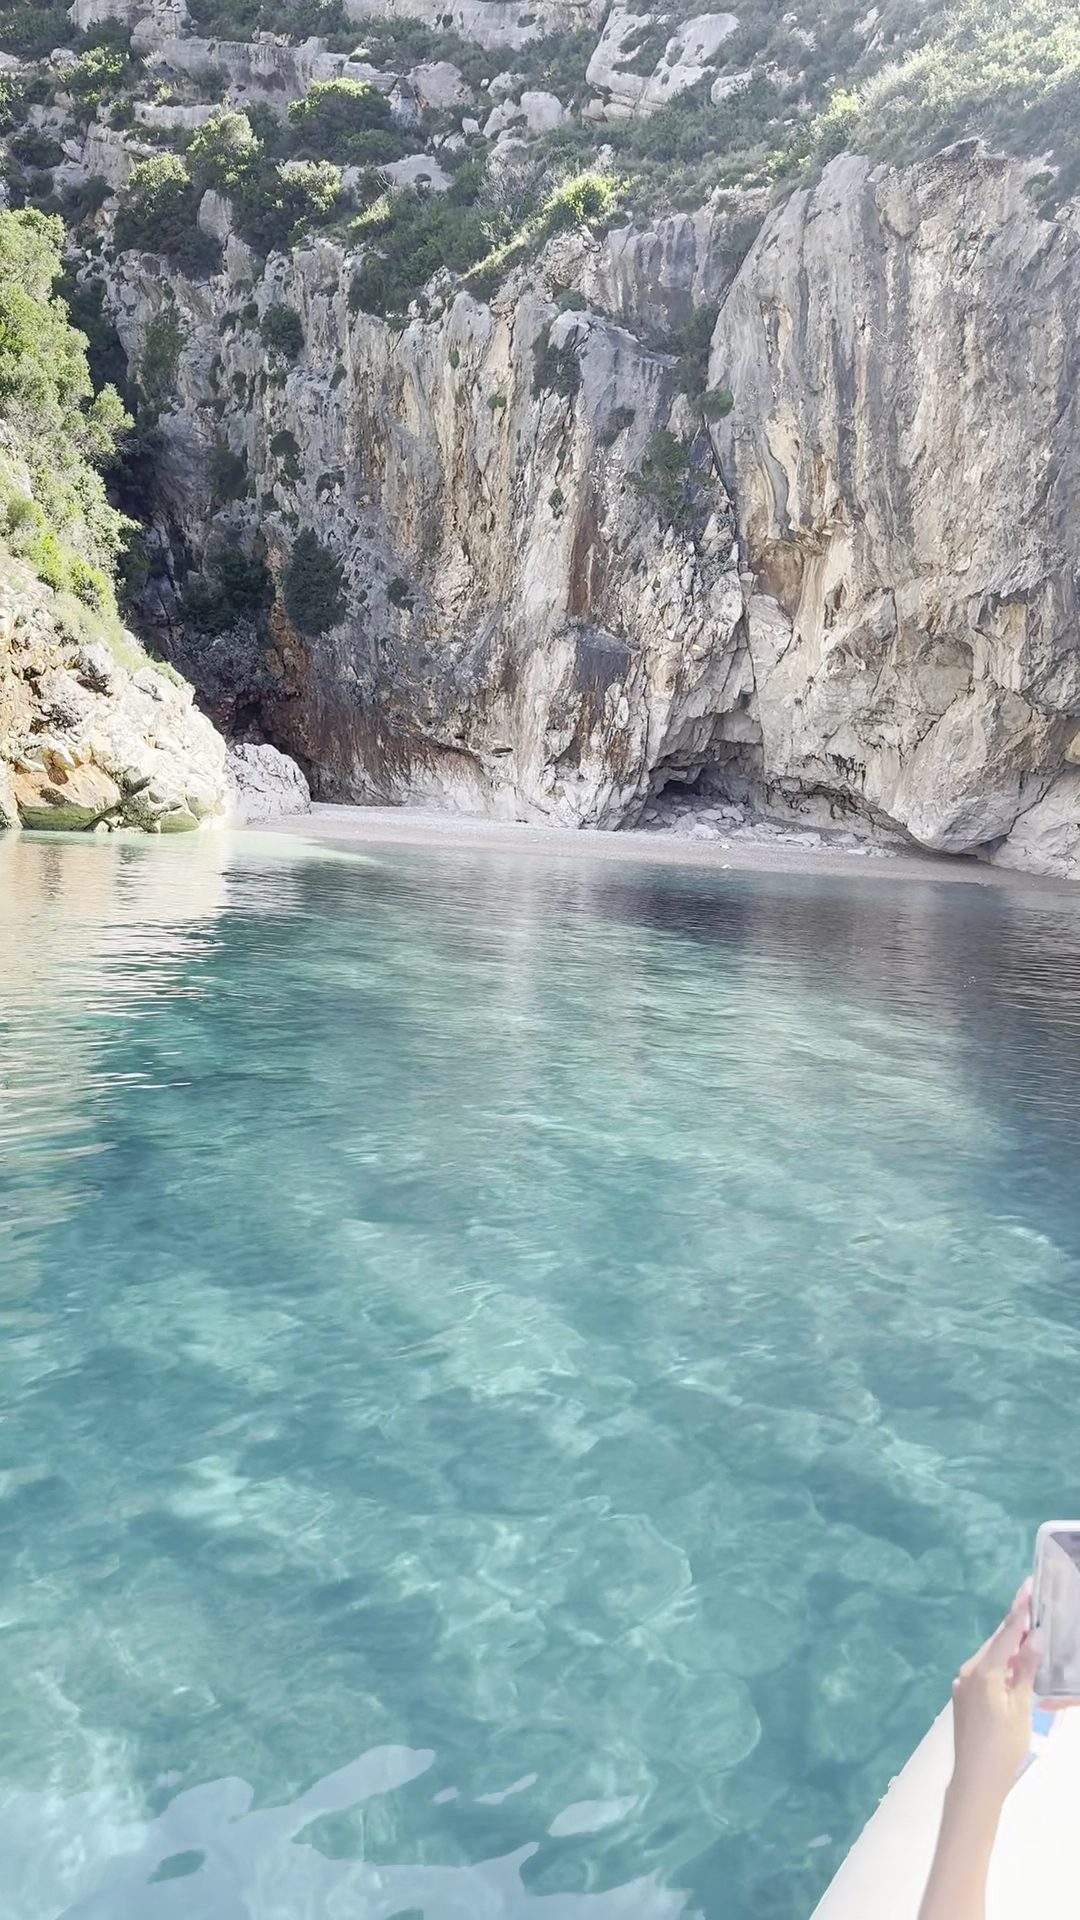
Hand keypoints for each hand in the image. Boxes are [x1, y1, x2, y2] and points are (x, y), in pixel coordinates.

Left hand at [950, 1580, 1039, 1802]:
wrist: (975, 1781)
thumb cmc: (1003, 1747)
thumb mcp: (1021, 1708)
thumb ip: (1025, 1671)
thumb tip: (1034, 1638)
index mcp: (983, 1672)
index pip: (1006, 1635)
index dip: (1019, 1611)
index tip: (1027, 1588)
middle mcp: (968, 1673)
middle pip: (996, 1643)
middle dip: (1015, 1627)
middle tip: (1033, 1608)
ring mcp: (963, 1685)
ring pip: (990, 1658)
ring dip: (1008, 1648)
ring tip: (1029, 1635)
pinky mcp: (963, 1698)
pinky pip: (984, 1673)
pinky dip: (1000, 1666)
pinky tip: (1014, 1666)